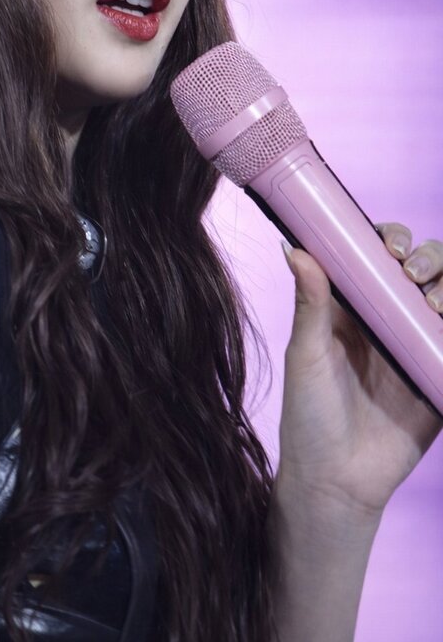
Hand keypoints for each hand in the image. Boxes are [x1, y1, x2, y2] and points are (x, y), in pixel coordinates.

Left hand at [277, 223, 442, 520]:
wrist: (338, 482)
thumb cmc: (309, 415)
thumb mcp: (307, 355)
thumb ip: (309, 304)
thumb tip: (291, 247)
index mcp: (350, 306)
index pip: (376, 256)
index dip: (390, 239)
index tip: (392, 247)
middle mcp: (386, 318)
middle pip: (422, 269)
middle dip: (429, 257)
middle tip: (415, 273)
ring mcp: (416, 345)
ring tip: (437, 304)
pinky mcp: (438, 373)